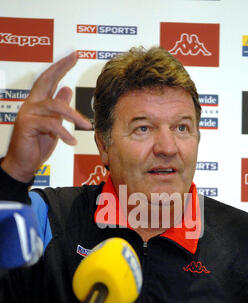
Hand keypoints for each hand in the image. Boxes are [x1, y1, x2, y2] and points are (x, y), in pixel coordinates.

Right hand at [1, 52, 91, 181]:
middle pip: (46, 80)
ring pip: (56, 106)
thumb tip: (67, 89)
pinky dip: (64, 133)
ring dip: (74, 116)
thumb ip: (59, 109)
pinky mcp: (28, 124)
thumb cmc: (36, 145)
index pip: (49, 80)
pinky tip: (72, 141)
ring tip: (87, 126)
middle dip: (61, 67)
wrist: (23, 164)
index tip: (73, 56)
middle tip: (74, 58)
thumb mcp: (53, 125)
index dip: (60, 67)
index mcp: (38, 103)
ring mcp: (28, 113)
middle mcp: (31, 104)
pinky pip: (51, 124)